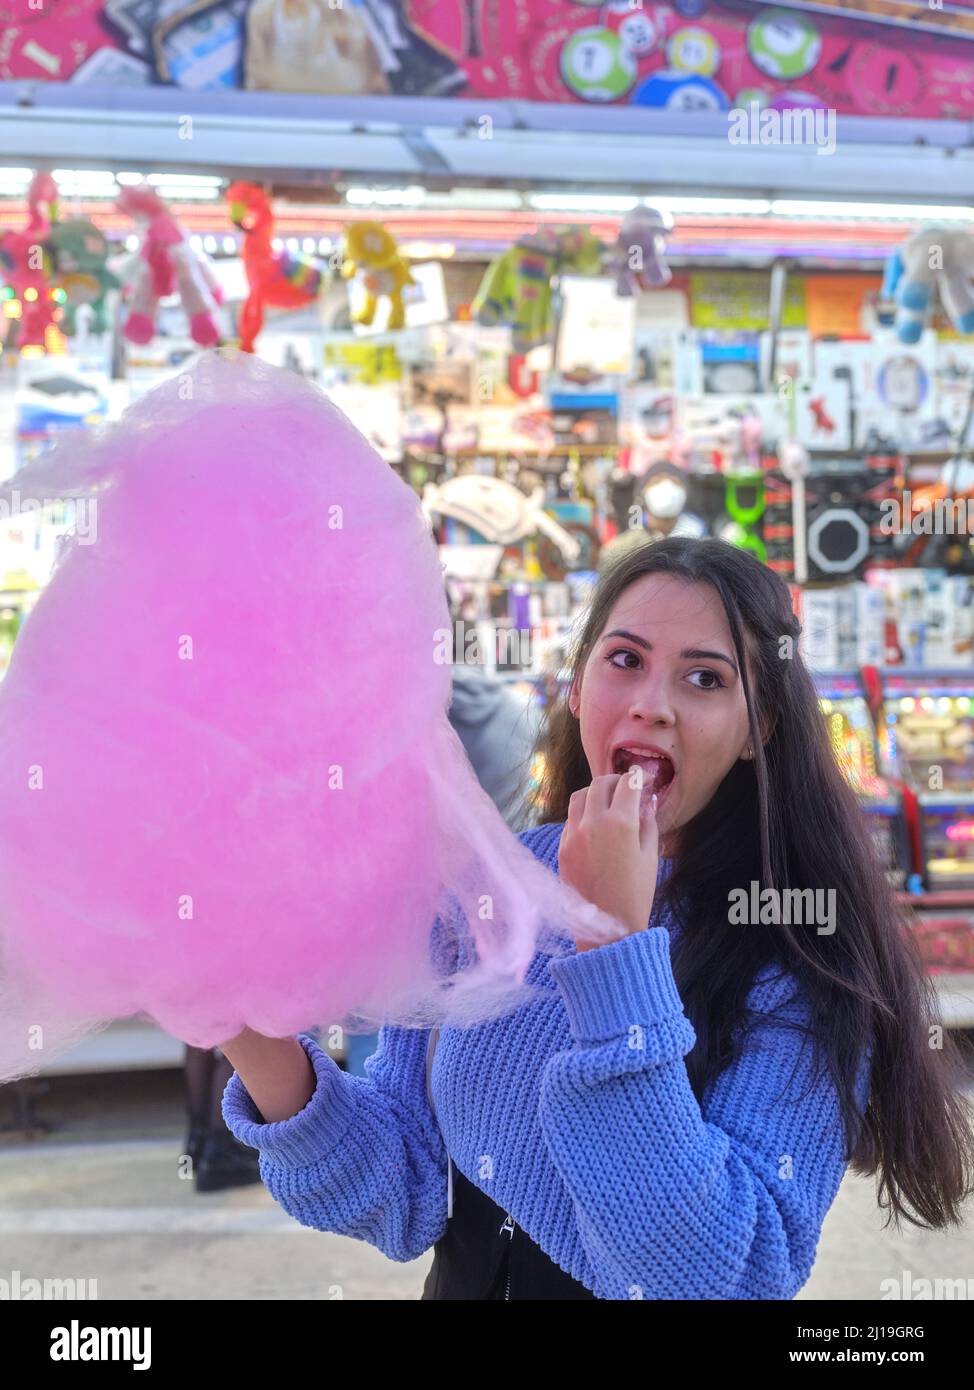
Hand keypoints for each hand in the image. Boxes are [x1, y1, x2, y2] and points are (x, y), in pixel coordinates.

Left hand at [558, 769, 659, 950]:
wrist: (610, 928)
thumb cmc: (637, 893)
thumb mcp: (651, 854)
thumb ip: (648, 821)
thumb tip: (646, 799)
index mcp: (620, 822)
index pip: (628, 783)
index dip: (638, 777)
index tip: (642, 779)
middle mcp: (593, 823)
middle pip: (599, 784)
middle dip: (615, 781)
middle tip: (625, 788)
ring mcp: (573, 835)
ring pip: (579, 797)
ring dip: (594, 794)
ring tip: (607, 802)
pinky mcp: (562, 848)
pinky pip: (570, 819)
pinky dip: (582, 815)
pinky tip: (595, 826)